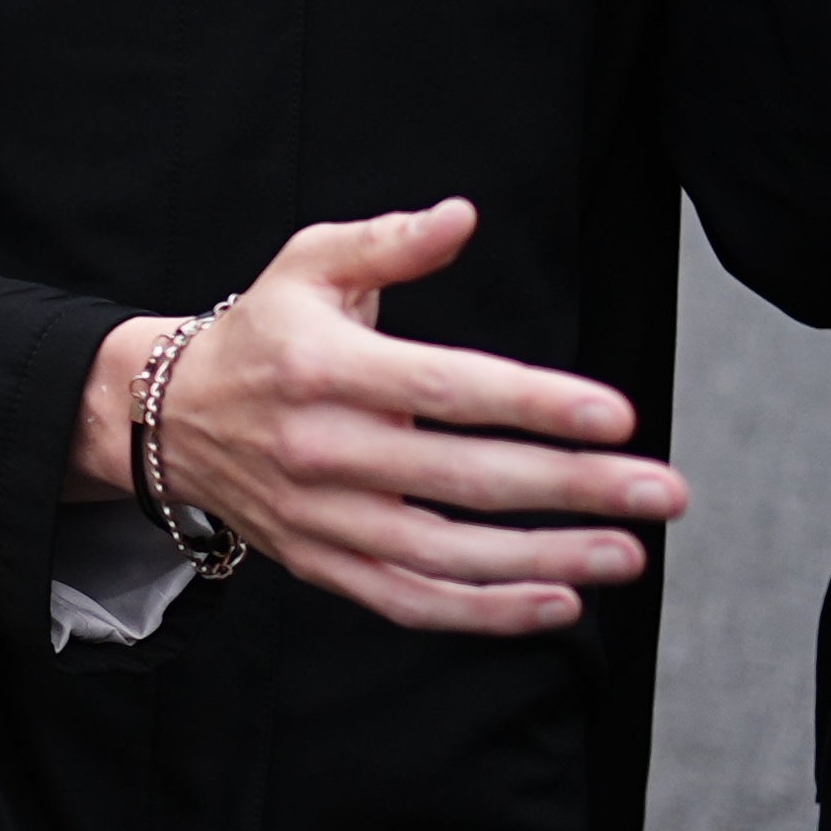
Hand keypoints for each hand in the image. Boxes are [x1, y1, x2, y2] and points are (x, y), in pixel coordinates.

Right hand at [78, 199, 689, 635]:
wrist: (167, 418)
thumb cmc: (261, 335)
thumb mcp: (308, 265)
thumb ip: (389, 242)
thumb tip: (463, 217)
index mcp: (325, 367)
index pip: (445, 389)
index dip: (535, 403)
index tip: (617, 415)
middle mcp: (321, 449)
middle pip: (464, 478)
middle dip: (574, 488)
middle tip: (663, 491)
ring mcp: (321, 517)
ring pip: (445, 554)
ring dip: (546, 559)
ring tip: (628, 552)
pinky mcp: (320, 563)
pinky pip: (409, 600)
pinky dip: (484, 612)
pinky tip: (558, 601)